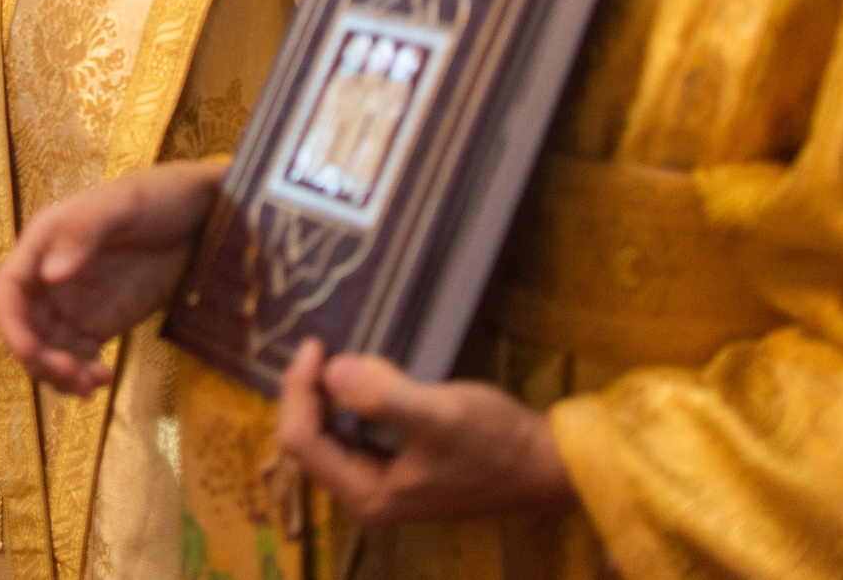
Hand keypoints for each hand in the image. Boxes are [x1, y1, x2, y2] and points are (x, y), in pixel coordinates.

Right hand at [0, 158, 225, 396]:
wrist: (206, 214)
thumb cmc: (160, 196)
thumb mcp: (125, 204)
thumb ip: (84, 232)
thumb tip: (50, 276)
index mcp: (45, 241)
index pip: (9, 288)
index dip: (10, 324)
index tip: (30, 354)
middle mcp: (51, 274)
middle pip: (24, 326)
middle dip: (38, 358)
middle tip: (73, 377)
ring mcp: (75, 301)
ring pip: (48, 348)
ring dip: (59, 373)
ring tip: (92, 385)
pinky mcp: (100, 322)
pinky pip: (78, 356)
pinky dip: (83, 374)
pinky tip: (104, 378)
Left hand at [274, 339, 574, 525]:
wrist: (544, 464)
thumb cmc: (494, 442)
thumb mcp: (440, 414)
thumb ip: (382, 397)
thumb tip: (331, 371)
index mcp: (366, 494)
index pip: (300, 440)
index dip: (298, 389)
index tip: (316, 345)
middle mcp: (365, 496)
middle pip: (307, 440)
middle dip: (306, 393)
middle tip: (320, 345)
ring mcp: (382, 484)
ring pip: (328, 435)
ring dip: (324, 396)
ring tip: (333, 355)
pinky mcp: (398, 468)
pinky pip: (352, 433)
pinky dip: (347, 403)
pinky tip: (363, 378)